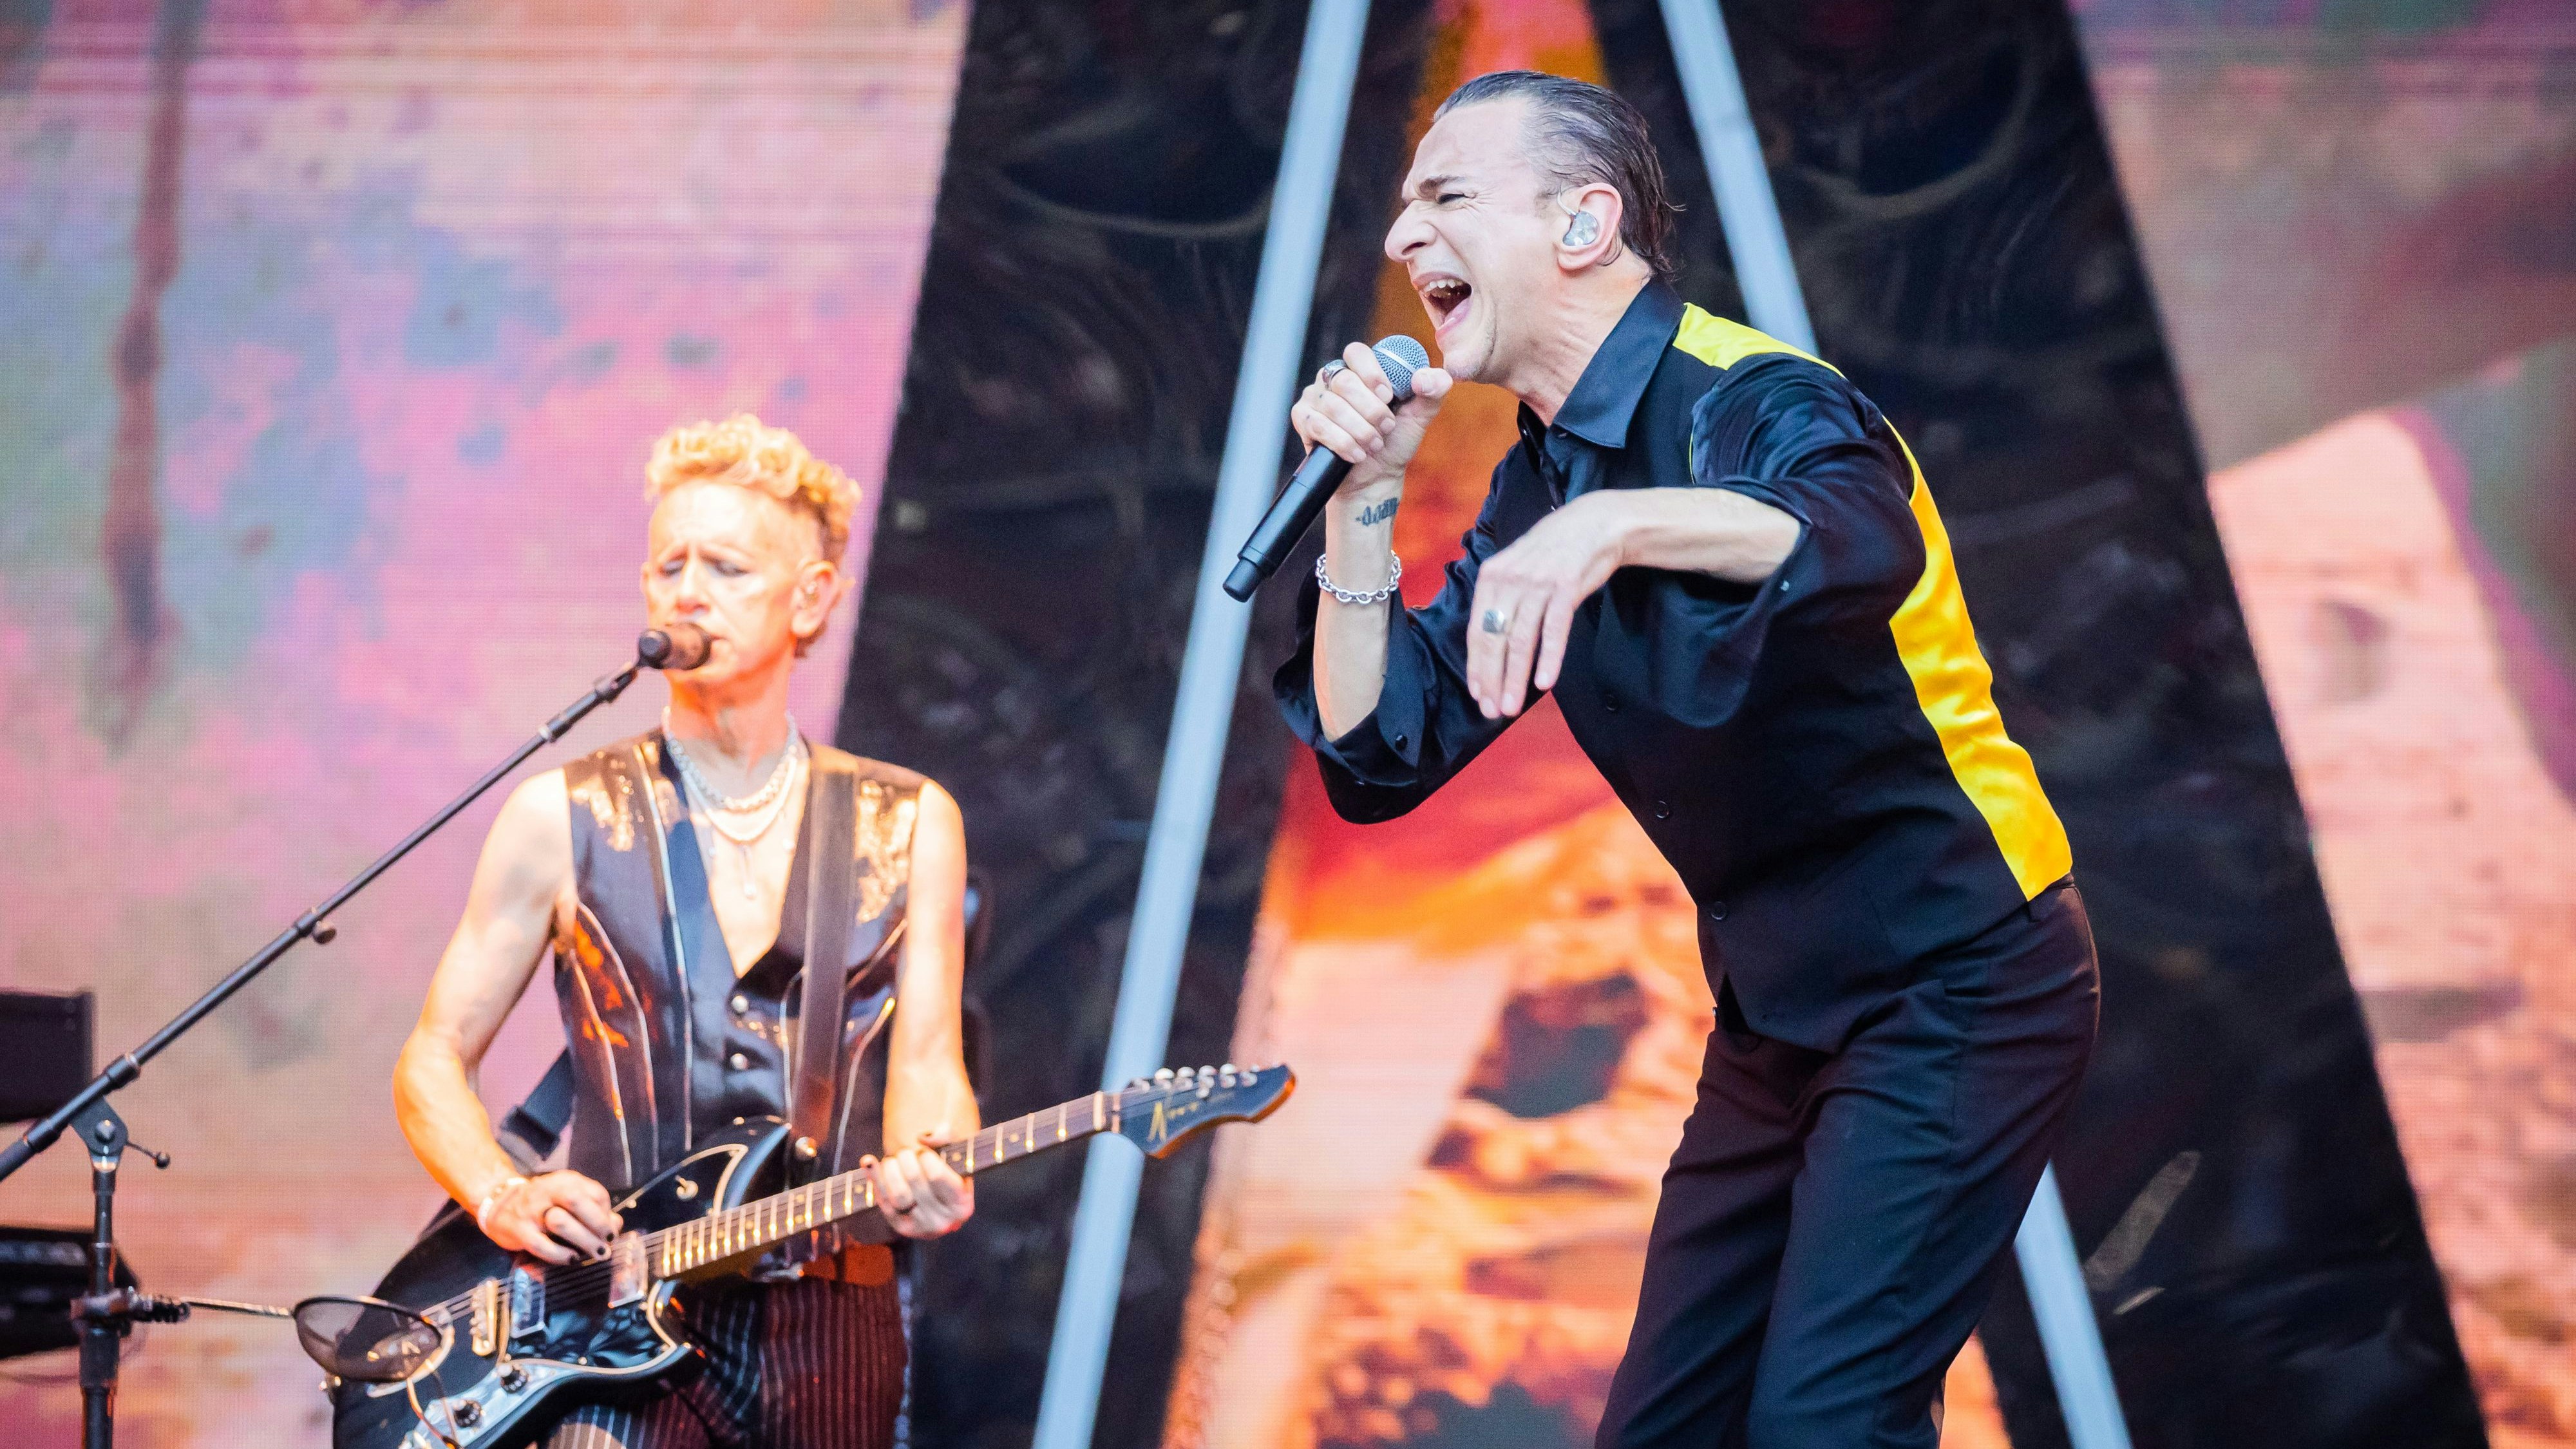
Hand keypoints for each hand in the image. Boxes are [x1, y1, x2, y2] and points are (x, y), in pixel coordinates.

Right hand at [479, 1171, 622, 1263]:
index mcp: (566, 1181)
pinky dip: (559, 1254)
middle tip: (607, 1243)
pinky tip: (571, 1259)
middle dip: (598, 1224)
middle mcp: (549, 1191)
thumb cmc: (543, 1203)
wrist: (500, 1202)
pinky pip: (541, 1244)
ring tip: (594, 1253)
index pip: (595, 1193)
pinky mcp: (519, 1229)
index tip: (611, 1231)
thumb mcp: (568, 1198)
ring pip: (560, 1222)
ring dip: (583, 1240)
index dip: (607, 1214)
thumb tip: (616, 1224)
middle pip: (578, 1202)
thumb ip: (593, 1209)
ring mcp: (532, 1210)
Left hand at [867, 1130, 973, 1239]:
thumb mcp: (955, 1150)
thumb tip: (924, 1137)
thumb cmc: (948, 1169)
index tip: (923, 1151)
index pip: (936, 1176)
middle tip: (905, 1152)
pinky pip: (884, 1202)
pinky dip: (875, 1179)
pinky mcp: (901, 1227)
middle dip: (906, 1159)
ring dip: (890, 1169)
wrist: (937, 1197)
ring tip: (893, 1159)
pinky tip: (869, 1162)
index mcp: (963, 1206)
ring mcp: (921, 1228)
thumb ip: (947, 1136)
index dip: (925, 1157)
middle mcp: (944, 1223)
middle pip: (914, 1181)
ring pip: (897, 1194)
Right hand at [1289, 341, 1452, 496]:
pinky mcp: (1303, 420)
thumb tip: (1425, 377)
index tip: (1388, 396)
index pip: (1357, 352)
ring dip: (1360, 430)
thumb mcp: (1420, 416)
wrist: (1376, 477)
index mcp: (1360, 370)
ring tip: (1374, 444)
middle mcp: (1333, 378)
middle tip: (1385, 428)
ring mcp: (1315, 398)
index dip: (1372, 373)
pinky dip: (1343, 442)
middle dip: (1371, 411)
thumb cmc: (1395, 442)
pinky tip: (1356, 454)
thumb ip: (1433, 391)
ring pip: (1333, 406)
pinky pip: (1318, 425)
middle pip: (1345, 382)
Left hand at [1467, 491, 1632, 718]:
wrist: (1595, 524)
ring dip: (1515, 678)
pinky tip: (1544, 683)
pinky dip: (1548, 658)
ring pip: (1520, 640)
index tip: (1478, 694)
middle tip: (1492, 711)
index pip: (1477, 630)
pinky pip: (1554, 630)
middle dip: (1491, 679)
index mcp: (1491, 577)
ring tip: (1511, 707)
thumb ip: (1502, 599)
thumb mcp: (1517, 567)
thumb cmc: (1554, 551)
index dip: (1476, 666)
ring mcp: (1538, 583)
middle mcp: (1509, 580)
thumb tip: (1491, 644)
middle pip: (1494, 639)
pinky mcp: (1566, 587)